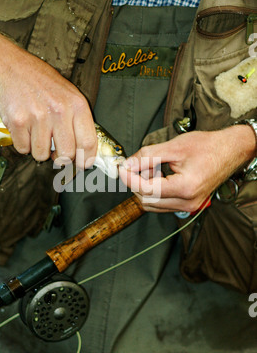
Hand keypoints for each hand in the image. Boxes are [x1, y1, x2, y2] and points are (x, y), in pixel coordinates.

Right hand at [0, 49, 96, 165]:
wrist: (13, 68)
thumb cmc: (44, 85)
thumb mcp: (70, 97)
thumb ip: (79, 122)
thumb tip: (85, 154)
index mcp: (77, 106)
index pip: (88, 142)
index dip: (86, 159)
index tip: (82, 164)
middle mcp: (59, 111)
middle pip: (66, 155)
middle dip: (60, 157)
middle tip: (55, 150)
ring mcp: (38, 117)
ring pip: (42, 155)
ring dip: (38, 149)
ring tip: (37, 132)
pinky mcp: (18, 121)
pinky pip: (23, 149)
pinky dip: (23, 143)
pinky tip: (25, 128)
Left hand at [119, 126, 255, 212]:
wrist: (230, 150)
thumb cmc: (207, 146)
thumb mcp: (174, 147)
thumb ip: (148, 156)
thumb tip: (128, 165)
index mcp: (185, 188)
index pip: (147, 189)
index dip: (130, 178)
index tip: (122, 168)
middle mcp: (188, 201)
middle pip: (147, 200)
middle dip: (136, 182)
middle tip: (137, 163)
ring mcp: (189, 205)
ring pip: (152, 204)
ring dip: (145, 187)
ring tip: (153, 167)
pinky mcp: (188, 204)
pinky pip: (162, 203)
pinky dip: (154, 191)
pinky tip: (159, 175)